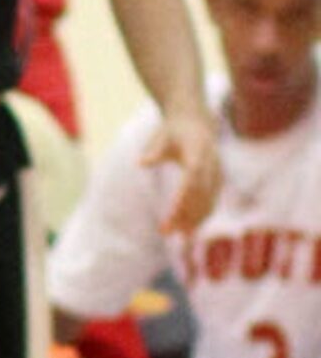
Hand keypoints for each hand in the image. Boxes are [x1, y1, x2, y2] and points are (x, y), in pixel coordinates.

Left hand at [146, 108, 222, 234]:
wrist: (196, 122)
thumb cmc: (173, 130)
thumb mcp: (161, 135)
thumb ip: (153, 150)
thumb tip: (141, 163)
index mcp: (198, 154)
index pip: (192, 181)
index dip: (184, 199)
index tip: (171, 215)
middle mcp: (212, 167)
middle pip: (200, 196)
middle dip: (185, 216)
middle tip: (165, 231)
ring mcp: (217, 175)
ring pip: (208, 203)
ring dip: (193, 220)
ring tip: (174, 234)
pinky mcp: (217, 182)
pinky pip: (210, 202)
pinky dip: (200, 216)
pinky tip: (187, 229)